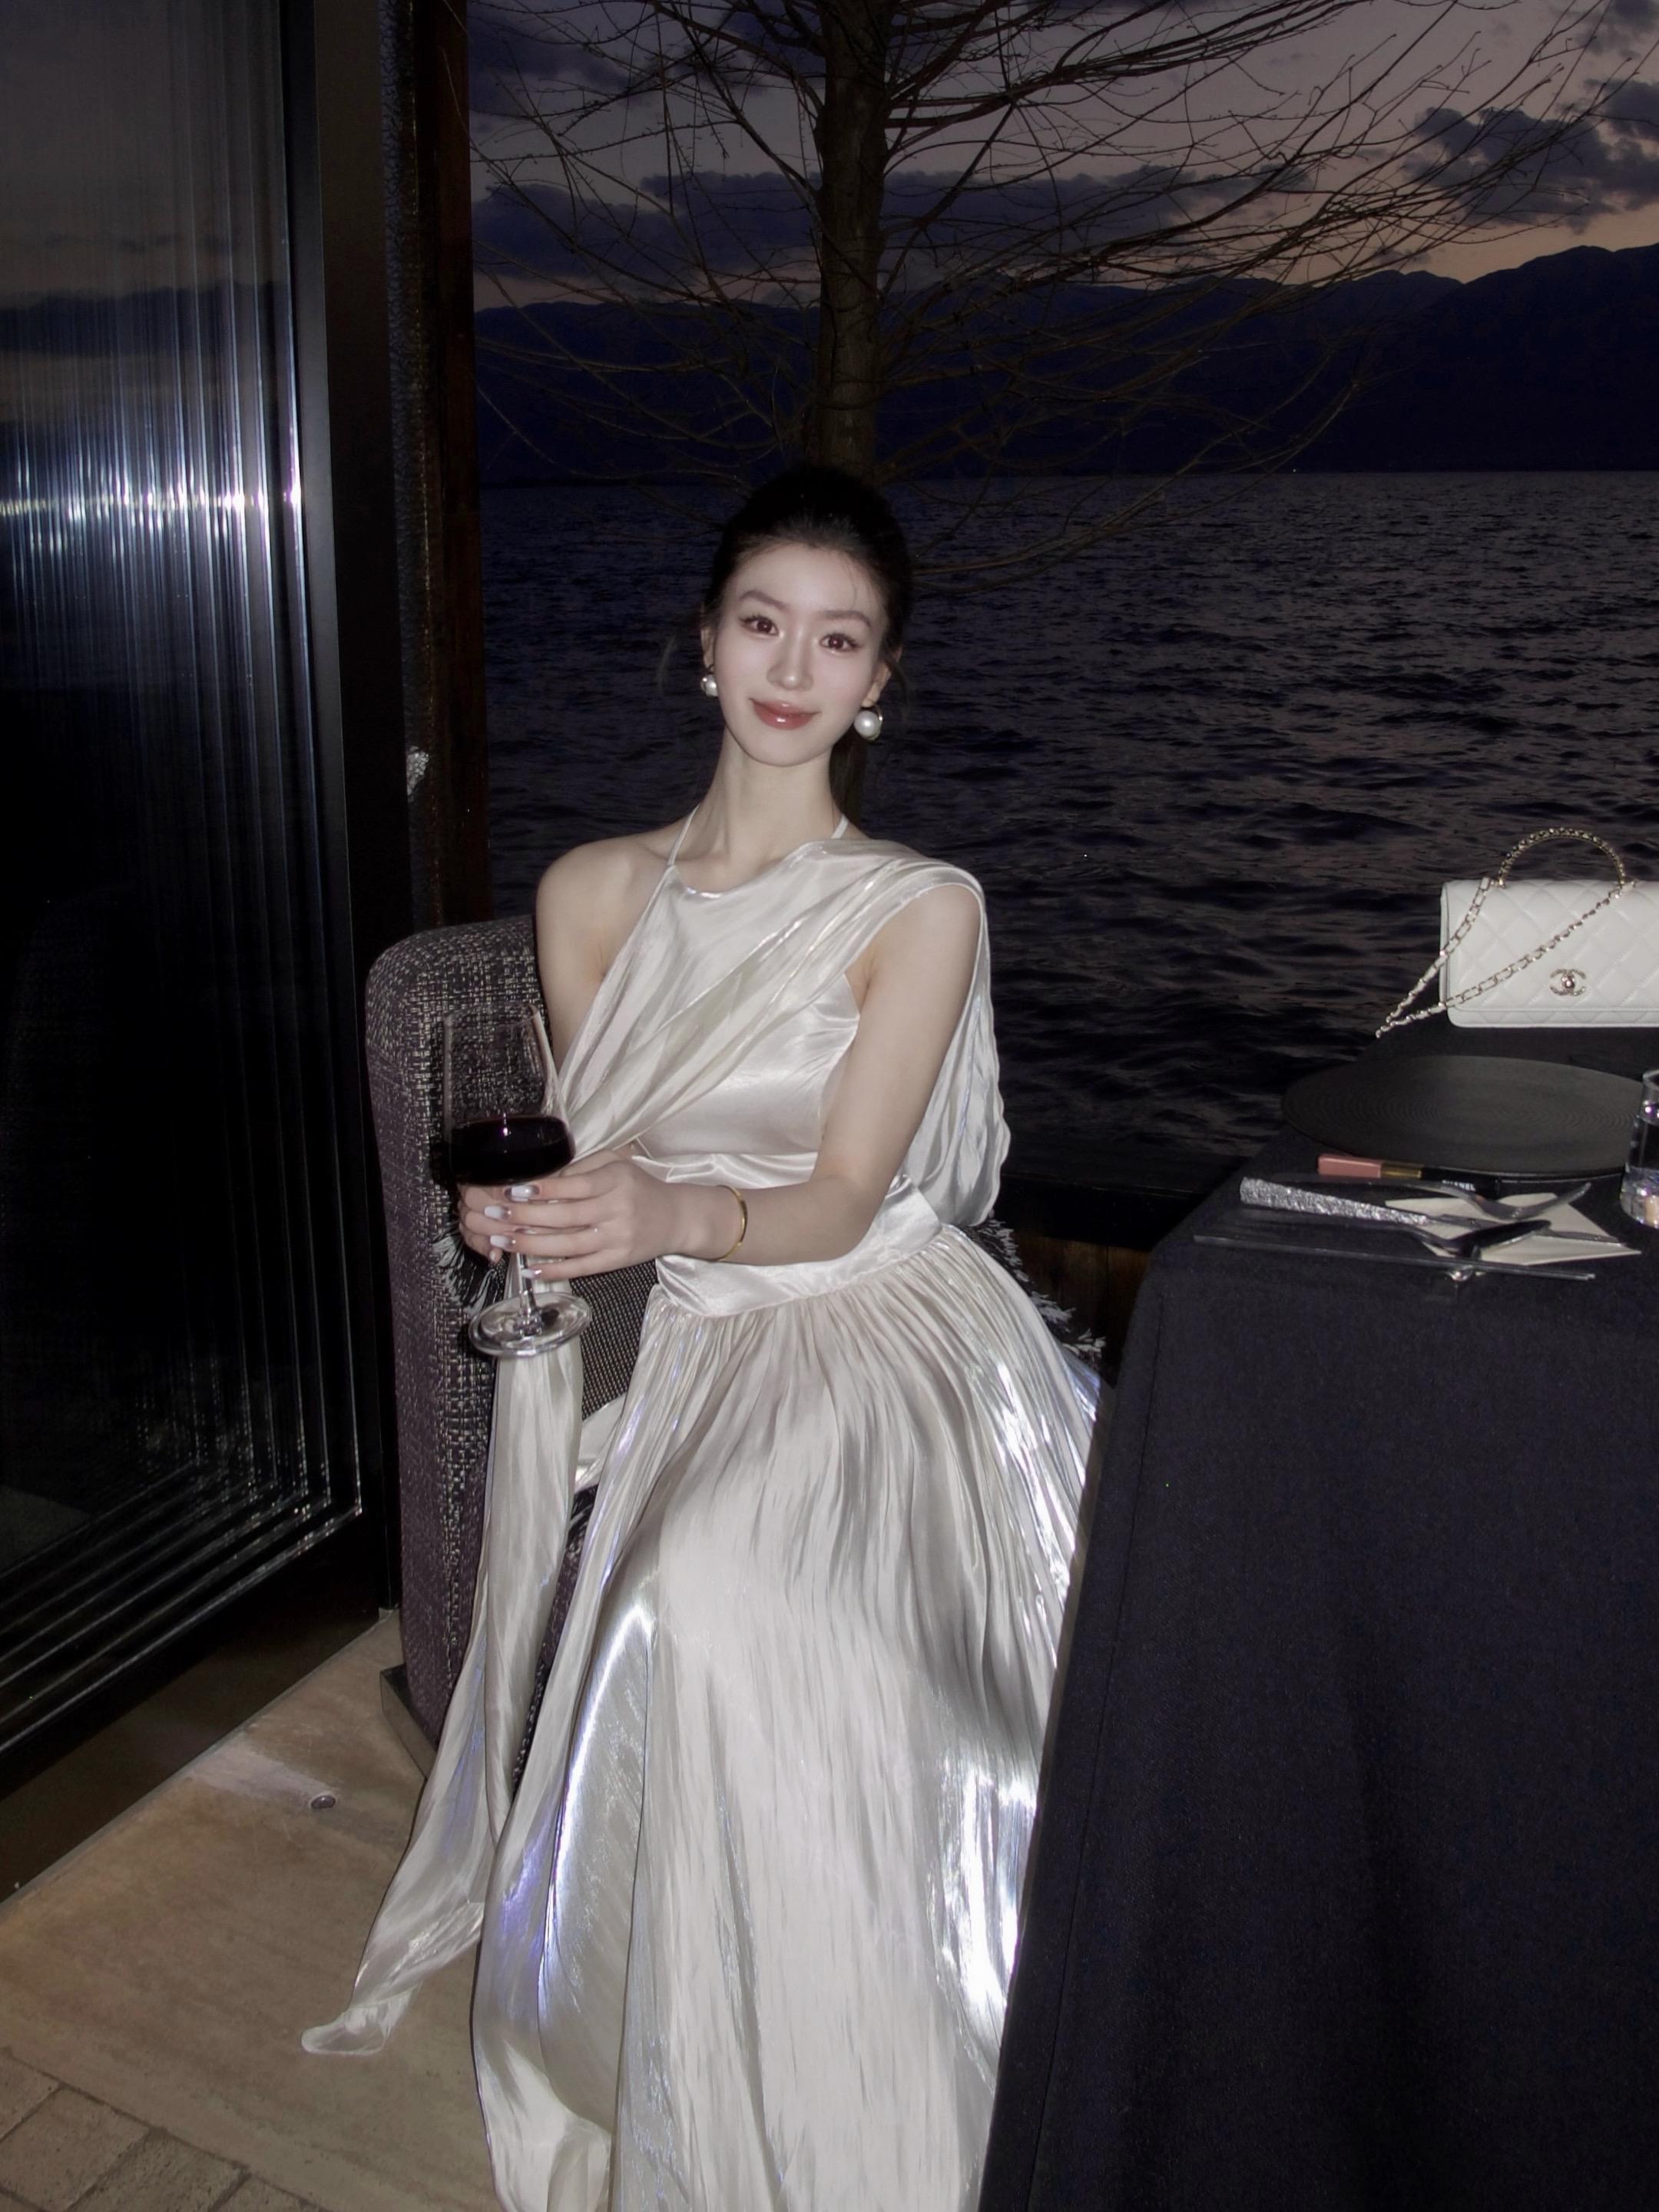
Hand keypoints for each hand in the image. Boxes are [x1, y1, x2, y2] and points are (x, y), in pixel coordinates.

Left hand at [457, 1150, 693, 1277]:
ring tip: (504, 1241)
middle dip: (525, 1216)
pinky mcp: (618, 1260)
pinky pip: (582, 1267)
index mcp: (616, 1181)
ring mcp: (618, 1238)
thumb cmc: (639, 1187)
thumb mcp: (617, 1165)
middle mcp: (618, 1209)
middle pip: (566, 1216)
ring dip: (532, 1245)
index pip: (574, 1186)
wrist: (677, 1218)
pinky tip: (530, 1269)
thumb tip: (541, 1181)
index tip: (512, 1190)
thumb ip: (582, 1169)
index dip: (541, 1189)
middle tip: (495, 1215)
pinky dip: (555, 1270)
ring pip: (569, 1244)